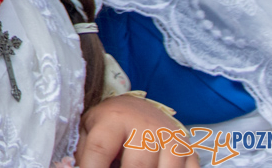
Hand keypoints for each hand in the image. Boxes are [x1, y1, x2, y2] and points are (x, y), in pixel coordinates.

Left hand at [77, 95, 197, 167]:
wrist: (139, 109)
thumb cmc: (109, 125)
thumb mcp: (90, 129)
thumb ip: (82, 152)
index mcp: (115, 118)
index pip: (100, 149)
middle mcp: (147, 127)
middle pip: (137, 167)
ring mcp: (172, 140)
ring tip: (127, 167)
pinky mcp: (189, 152)